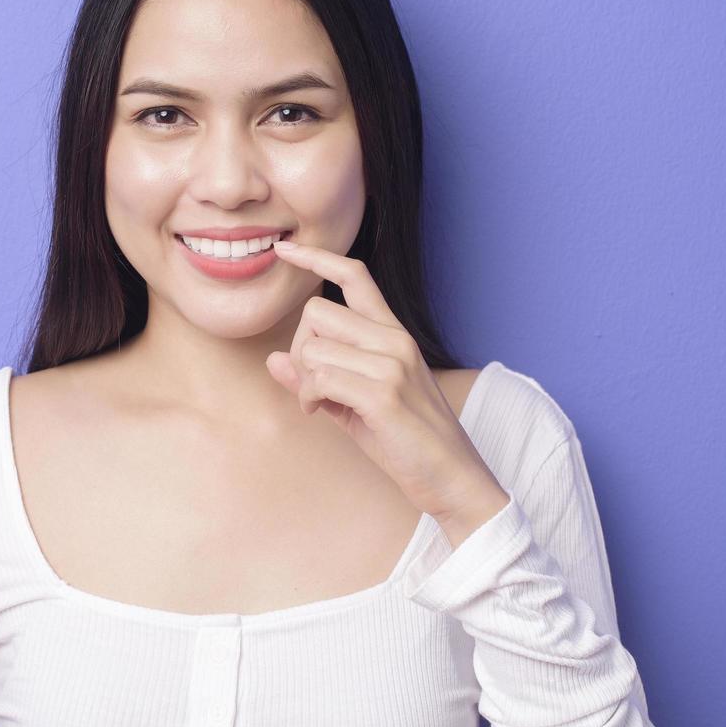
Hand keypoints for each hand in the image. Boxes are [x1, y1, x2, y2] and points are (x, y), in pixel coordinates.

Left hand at [263, 239, 502, 519]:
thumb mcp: (354, 404)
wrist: (452, 478)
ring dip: (304, 381)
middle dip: (299, 349)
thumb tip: (272, 359)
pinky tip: (321, 414)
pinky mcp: (384, 392)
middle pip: (317, 311)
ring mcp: (391, 363)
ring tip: (321, 405)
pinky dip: (309, 398)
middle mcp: (394, 338)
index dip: (316, 257)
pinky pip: (320, 378)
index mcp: (392, 333)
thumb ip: (316, 379)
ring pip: (313, 347)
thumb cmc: (405, 441)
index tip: (284, 248)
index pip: (355, 275)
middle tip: (312, 385)